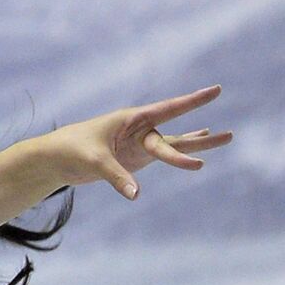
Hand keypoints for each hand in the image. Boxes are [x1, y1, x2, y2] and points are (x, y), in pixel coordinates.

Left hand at [39, 84, 232, 199]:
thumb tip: (136, 195)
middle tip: (229, 136)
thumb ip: (117, 177)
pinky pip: (164, 155)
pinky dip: (181, 154)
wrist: (55, 158)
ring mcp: (139, 144)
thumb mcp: (94, 162)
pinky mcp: (136, 158)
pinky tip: (198, 153)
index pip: (167, 109)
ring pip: (174, 145)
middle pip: (171, 138)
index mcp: (130, 119)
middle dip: (198, 139)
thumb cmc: (71, 150)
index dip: (192, 101)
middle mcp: (138, 129)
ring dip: (199, 144)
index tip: (215, 90)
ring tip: (227, 137)